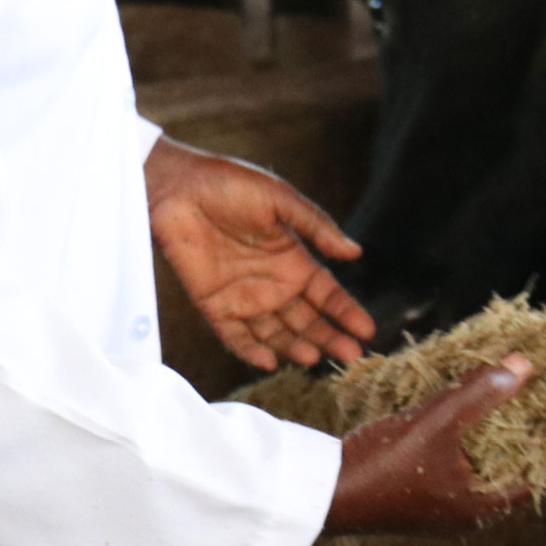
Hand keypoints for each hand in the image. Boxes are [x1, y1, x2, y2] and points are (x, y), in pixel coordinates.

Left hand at [146, 138, 371, 370]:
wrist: (178, 186)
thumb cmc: (231, 184)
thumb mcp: (280, 200)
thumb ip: (316, 227)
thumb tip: (356, 252)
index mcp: (292, 259)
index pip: (326, 293)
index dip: (346, 312)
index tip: (366, 331)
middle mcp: (272, 283)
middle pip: (307, 320)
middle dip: (329, 338)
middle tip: (350, 357)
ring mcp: (243, 296)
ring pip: (275, 333)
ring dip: (294, 347)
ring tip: (311, 358)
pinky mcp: (213, 304)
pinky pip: (235, 335)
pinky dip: (250, 351)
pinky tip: (269, 361)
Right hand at [325, 354, 545, 533]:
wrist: (321, 494)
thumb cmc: (381, 465)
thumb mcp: (436, 422)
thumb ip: (480, 393)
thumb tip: (525, 366)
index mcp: (486, 505)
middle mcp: (473, 510)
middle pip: (525, 464)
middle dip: (541, 424)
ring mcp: (449, 503)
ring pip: (495, 460)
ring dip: (509, 425)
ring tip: (521, 388)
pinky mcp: (427, 492)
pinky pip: (468, 460)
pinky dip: (480, 432)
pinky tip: (473, 404)